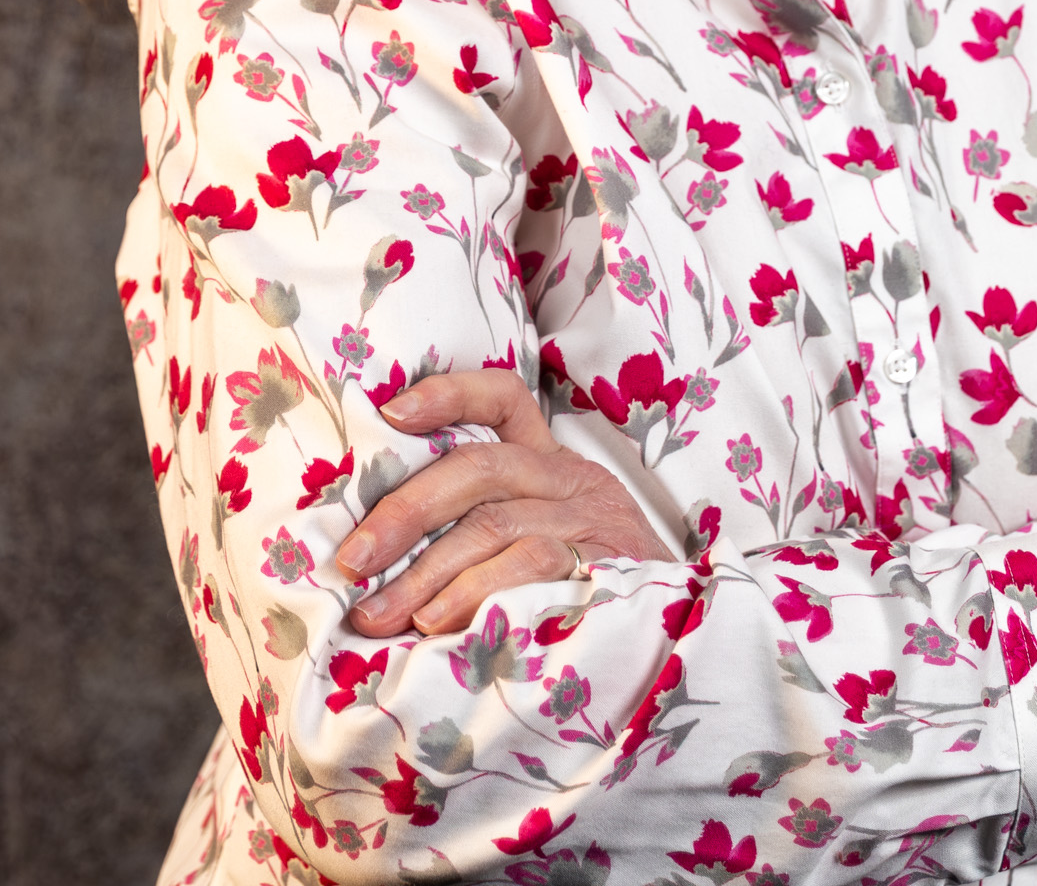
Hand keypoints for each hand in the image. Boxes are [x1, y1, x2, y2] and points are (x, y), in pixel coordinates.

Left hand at [334, 368, 673, 635]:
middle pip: (479, 467)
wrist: (684, 643)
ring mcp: (593, 522)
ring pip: (495, 524)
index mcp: (552, 465)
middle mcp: (573, 481)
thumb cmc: (590, 599)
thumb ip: (480, 536)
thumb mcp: (542, 547)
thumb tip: (377, 560)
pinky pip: (530, 568)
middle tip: (352, 561)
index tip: (391, 412)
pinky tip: (437, 627)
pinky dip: (474, 596)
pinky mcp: (607, 566)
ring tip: (377, 616)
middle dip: (404, 512)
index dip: (448, 393)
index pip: (505, 396)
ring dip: (425, 574)